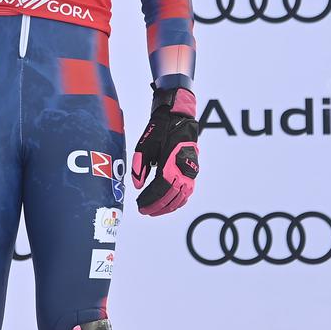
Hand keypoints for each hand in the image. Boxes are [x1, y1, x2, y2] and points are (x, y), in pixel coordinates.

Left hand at [131, 87, 199, 215]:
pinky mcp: (193, 171)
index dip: (150, 200)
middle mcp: (184, 168)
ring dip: (168, 206)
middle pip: (171, 195)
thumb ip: (139, 166)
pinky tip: (169, 204)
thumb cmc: (160, 130)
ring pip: (181, 196)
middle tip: (144, 211)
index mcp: (170, 162)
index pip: (160, 188)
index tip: (140, 206)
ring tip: (154, 211)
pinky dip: (178, 201)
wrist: (178, 118)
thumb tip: (137, 186)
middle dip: (157, 206)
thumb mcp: (144, 145)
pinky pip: (187, 191)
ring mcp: (191, 171)